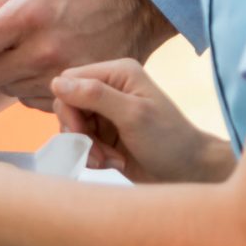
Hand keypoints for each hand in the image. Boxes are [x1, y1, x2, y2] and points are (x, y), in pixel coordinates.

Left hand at [0, 0, 171, 108]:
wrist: (134, 1)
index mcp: (28, 16)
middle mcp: (44, 51)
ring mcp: (62, 76)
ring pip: (7, 89)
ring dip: (4, 74)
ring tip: (22, 49)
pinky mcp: (76, 93)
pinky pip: (32, 100)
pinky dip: (28, 85)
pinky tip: (41, 63)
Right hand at [51, 60, 228, 183]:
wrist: (189, 173)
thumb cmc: (168, 140)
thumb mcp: (133, 115)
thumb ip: (95, 96)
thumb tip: (56, 82)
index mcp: (118, 73)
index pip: (70, 80)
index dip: (68, 106)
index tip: (80, 132)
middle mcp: (110, 88)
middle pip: (67, 103)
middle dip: (78, 131)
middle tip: (97, 152)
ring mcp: (106, 112)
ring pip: (72, 126)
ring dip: (86, 147)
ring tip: (110, 160)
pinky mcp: (105, 134)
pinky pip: (81, 142)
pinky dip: (91, 155)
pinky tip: (112, 162)